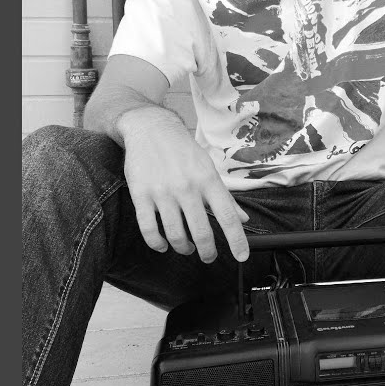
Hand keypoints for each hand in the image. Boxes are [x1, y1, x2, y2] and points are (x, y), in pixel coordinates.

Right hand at [120, 109, 250, 262]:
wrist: (150, 129)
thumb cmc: (183, 150)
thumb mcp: (208, 168)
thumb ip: (225, 196)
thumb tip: (243, 219)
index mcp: (208, 179)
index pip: (227, 216)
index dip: (237, 240)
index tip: (242, 257)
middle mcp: (187, 187)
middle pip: (201, 232)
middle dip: (207, 251)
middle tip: (208, 257)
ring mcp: (163, 192)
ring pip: (175, 234)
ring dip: (183, 248)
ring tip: (186, 248)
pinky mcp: (141, 195)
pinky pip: (148, 229)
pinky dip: (157, 243)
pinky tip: (162, 245)